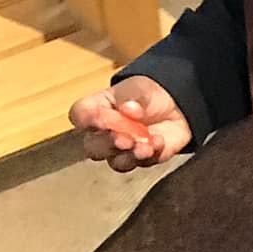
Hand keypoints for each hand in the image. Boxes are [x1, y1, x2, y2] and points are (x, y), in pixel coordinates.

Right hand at [69, 77, 190, 173]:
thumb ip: (131, 97)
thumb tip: (128, 109)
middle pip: (94, 146)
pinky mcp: (141, 161)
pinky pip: (143, 163)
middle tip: (124, 139)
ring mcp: (121, 152)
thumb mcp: (139, 88)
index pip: (79, 115)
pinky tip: (159, 142)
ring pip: (116, 161)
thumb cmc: (145, 95)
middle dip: (109, 144)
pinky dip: (152, 154)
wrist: (172, 106)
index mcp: (95, 110)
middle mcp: (102, 135)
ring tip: (145, 146)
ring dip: (130, 155)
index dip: (88, 119)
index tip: (102, 117)